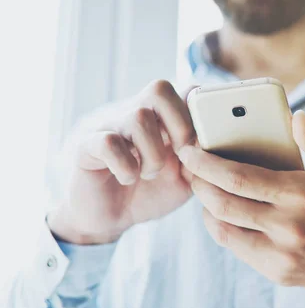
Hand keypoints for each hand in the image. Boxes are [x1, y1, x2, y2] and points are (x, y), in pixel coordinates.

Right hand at [48, 80, 196, 244]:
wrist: (110, 219)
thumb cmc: (150, 193)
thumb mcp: (185, 178)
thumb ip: (201, 158)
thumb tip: (213, 143)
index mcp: (162, 118)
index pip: (184, 90)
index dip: (198, 114)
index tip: (199, 146)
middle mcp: (135, 114)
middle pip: (160, 88)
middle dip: (179, 124)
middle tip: (179, 154)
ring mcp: (110, 126)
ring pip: (138, 117)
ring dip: (152, 154)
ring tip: (149, 174)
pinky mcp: (87, 146)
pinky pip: (109, 142)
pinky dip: (126, 166)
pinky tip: (127, 178)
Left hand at [178, 110, 304, 289]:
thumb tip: (295, 117)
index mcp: (300, 193)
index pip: (238, 177)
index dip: (206, 164)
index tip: (189, 151)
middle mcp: (287, 226)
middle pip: (223, 204)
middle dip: (198, 184)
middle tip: (190, 169)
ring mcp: (282, 254)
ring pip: (224, 231)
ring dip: (206, 209)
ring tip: (205, 191)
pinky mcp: (280, 273)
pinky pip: (238, 250)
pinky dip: (224, 230)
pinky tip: (226, 215)